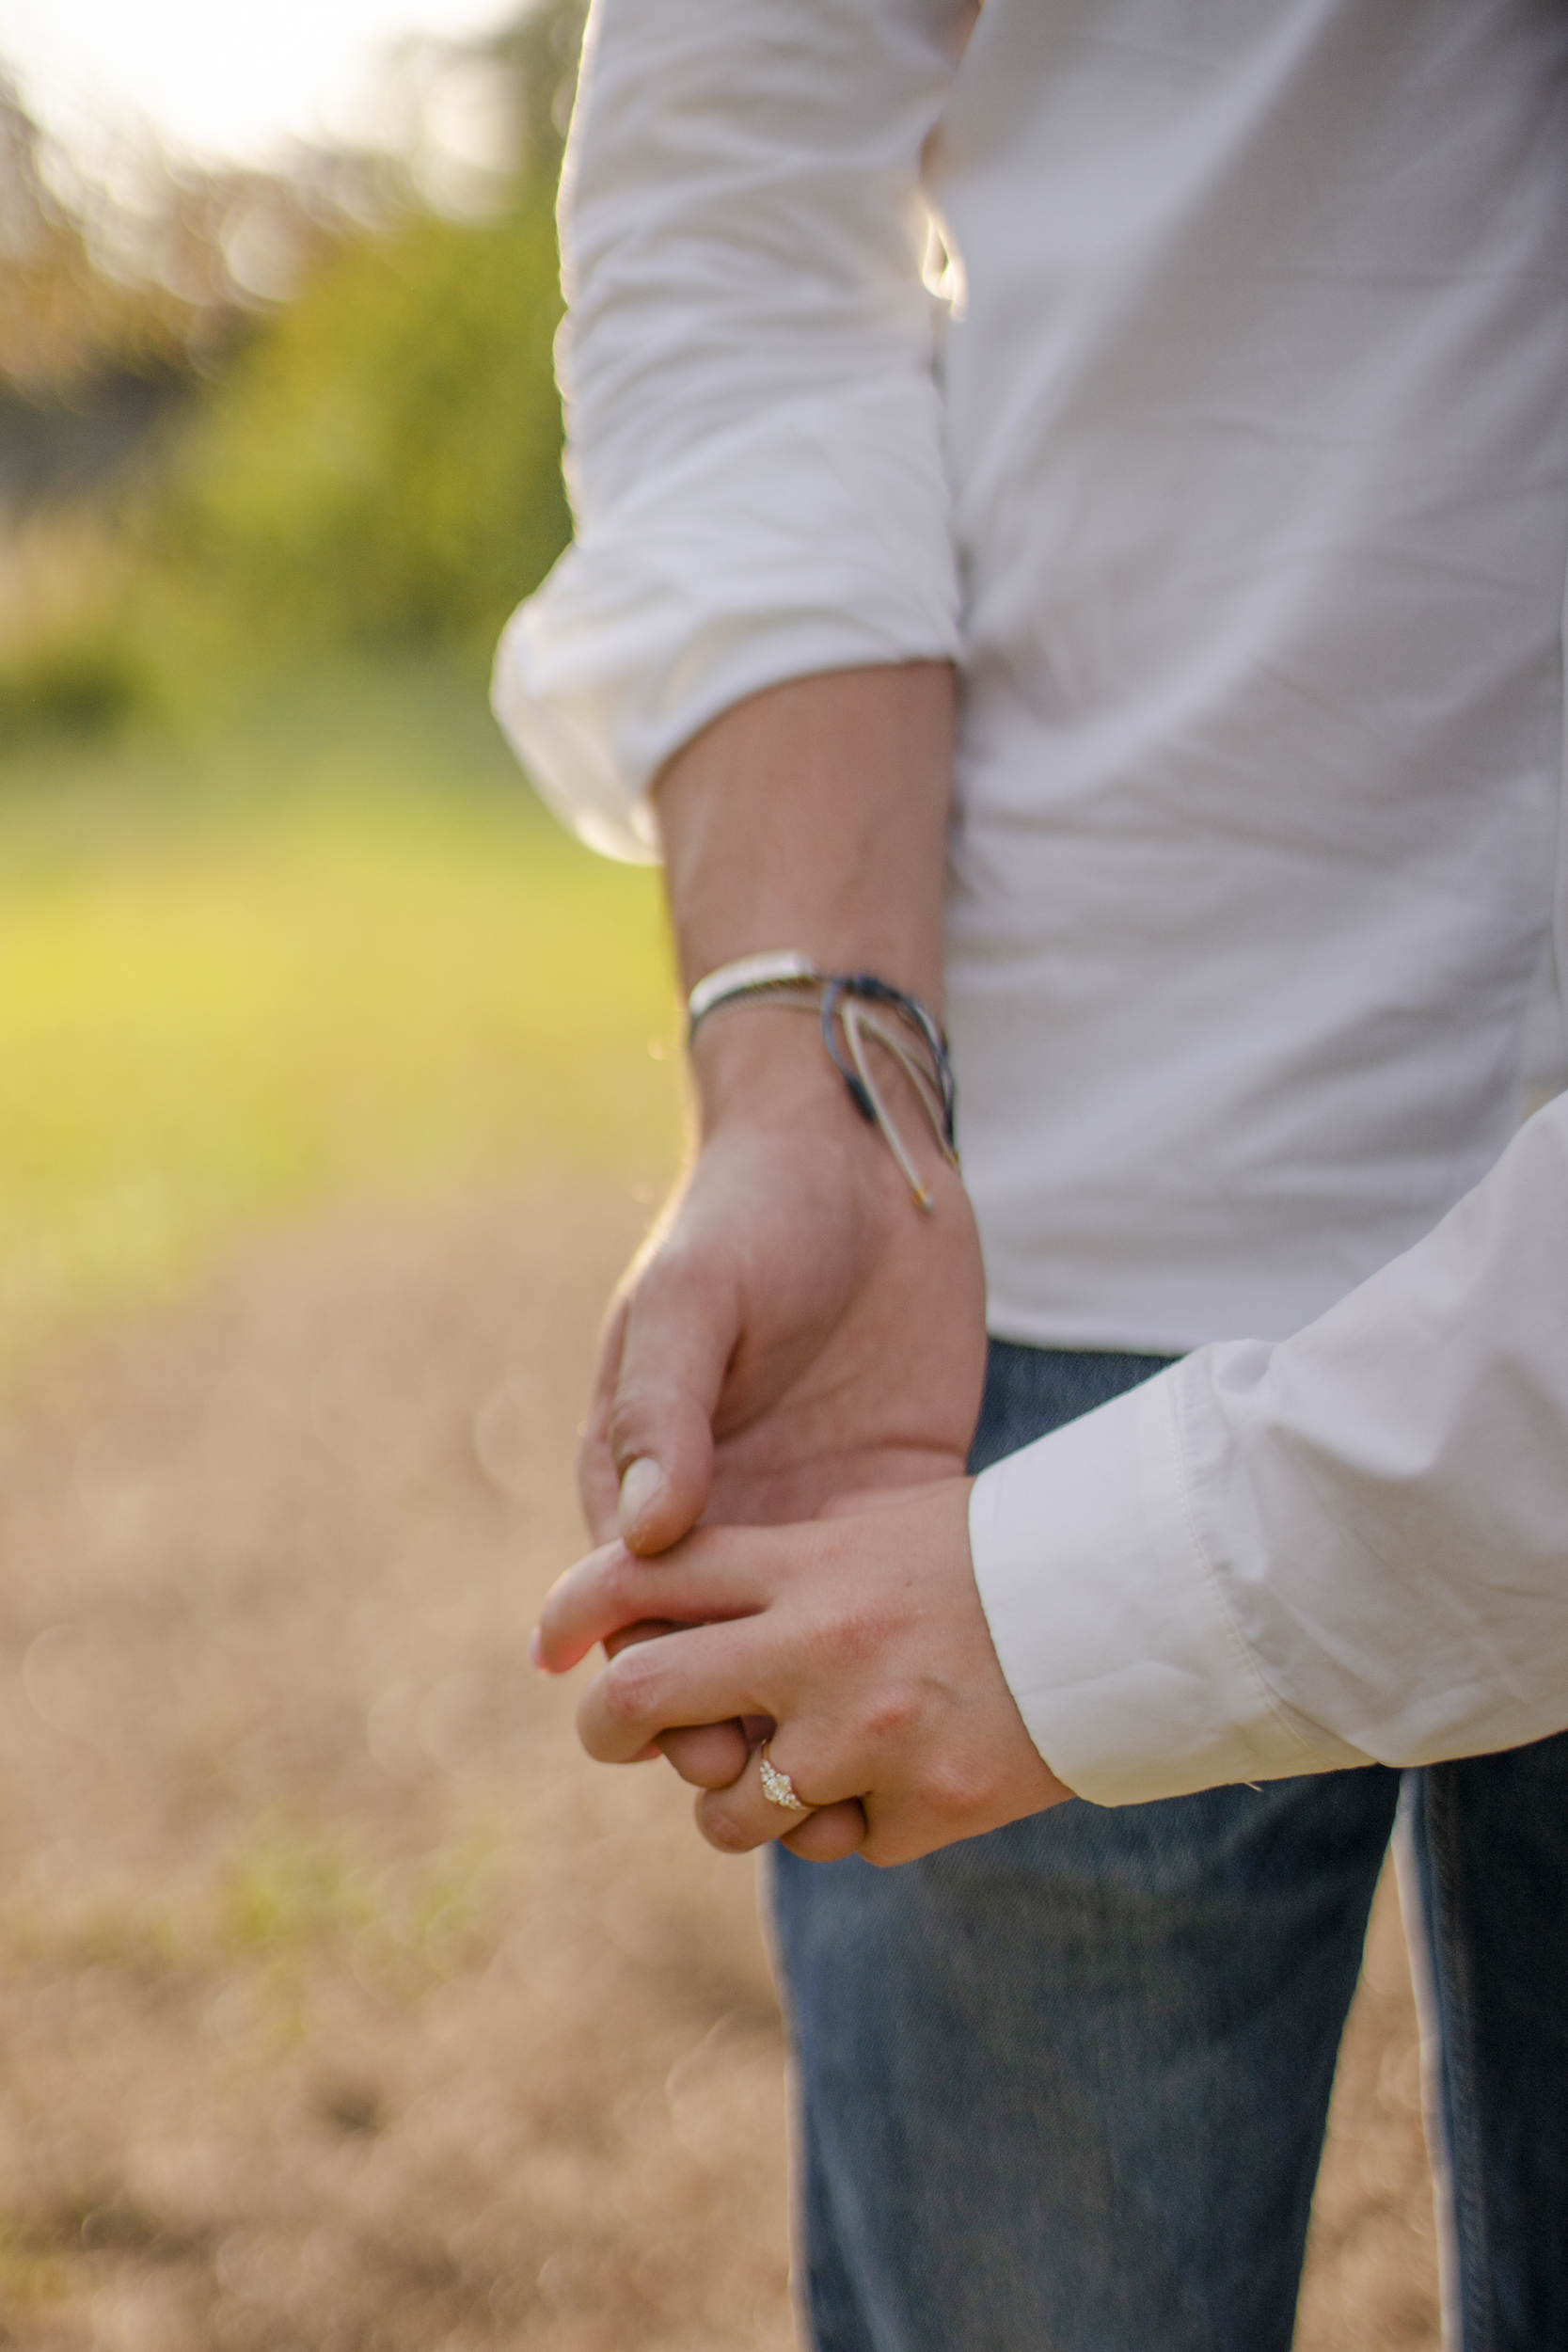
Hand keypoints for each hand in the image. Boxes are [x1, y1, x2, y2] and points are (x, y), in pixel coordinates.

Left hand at [536, 1479, 1072, 1865]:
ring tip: (779, 1779)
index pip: (642, 1574)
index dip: (571, 1610)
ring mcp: (871, 1734)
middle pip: (640, 1695)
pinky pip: (839, 1846)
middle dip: (607, 1726)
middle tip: (615, 1733)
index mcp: (805, 1562)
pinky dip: (855, 1825)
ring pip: (725, 1812)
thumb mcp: (878, 1521)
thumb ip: (776, 1560)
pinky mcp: (928, 1806)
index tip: (546, 1646)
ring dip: (734, 1806)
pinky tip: (904, 1779)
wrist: (1133, 1600)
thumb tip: (661, 1580)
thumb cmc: (995, 1552)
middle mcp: (821, 1645)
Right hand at [580, 1016, 987, 1784]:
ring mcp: (812, 1512)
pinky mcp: (896, 1494)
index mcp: (645, 1473)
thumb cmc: (750, 1217)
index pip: (628, 1612)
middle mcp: (725, 1510)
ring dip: (816, 1712)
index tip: (692, 1742)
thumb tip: (643, 1537)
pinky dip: (899, 1655)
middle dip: (730, 1724)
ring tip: (852, 1769)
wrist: (862, 1156)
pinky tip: (929, 1702)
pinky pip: (887, 1596)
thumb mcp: (693, 1300)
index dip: (649, 1687)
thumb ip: (665, 1410)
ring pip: (801, 1650)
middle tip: (775, 1773)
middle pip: (712, 1656)